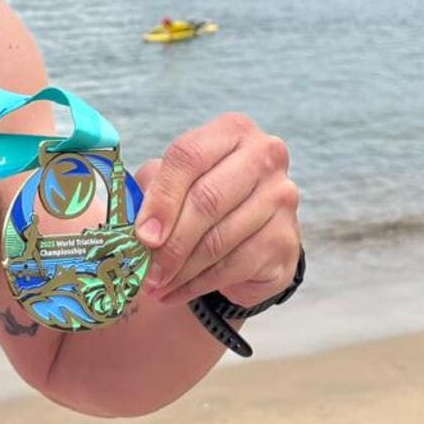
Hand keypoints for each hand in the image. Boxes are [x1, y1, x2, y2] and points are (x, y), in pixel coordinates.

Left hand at [132, 113, 299, 308]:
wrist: (251, 233)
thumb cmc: (204, 197)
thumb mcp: (175, 182)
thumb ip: (153, 190)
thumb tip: (138, 226)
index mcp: (232, 130)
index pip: (189, 155)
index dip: (161, 197)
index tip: (141, 234)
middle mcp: (265, 156)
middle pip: (207, 199)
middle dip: (171, 241)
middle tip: (146, 269)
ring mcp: (282, 198)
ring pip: (220, 239)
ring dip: (181, 269)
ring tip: (155, 285)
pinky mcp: (285, 239)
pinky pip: (234, 266)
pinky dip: (198, 284)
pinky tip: (176, 292)